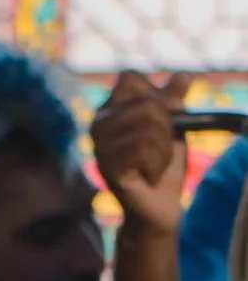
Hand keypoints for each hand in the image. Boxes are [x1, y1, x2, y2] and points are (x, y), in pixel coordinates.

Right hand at [90, 70, 189, 238]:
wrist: (159, 204)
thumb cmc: (164, 163)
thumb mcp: (173, 126)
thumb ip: (174, 101)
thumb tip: (183, 76)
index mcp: (110, 109)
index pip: (129, 78)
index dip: (155, 94)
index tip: (162, 118)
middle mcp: (98, 124)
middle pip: (147, 104)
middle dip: (167, 128)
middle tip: (161, 150)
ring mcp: (99, 147)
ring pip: (148, 128)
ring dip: (163, 151)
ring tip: (155, 165)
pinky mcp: (107, 167)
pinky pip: (144, 151)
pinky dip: (157, 165)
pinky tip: (149, 176)